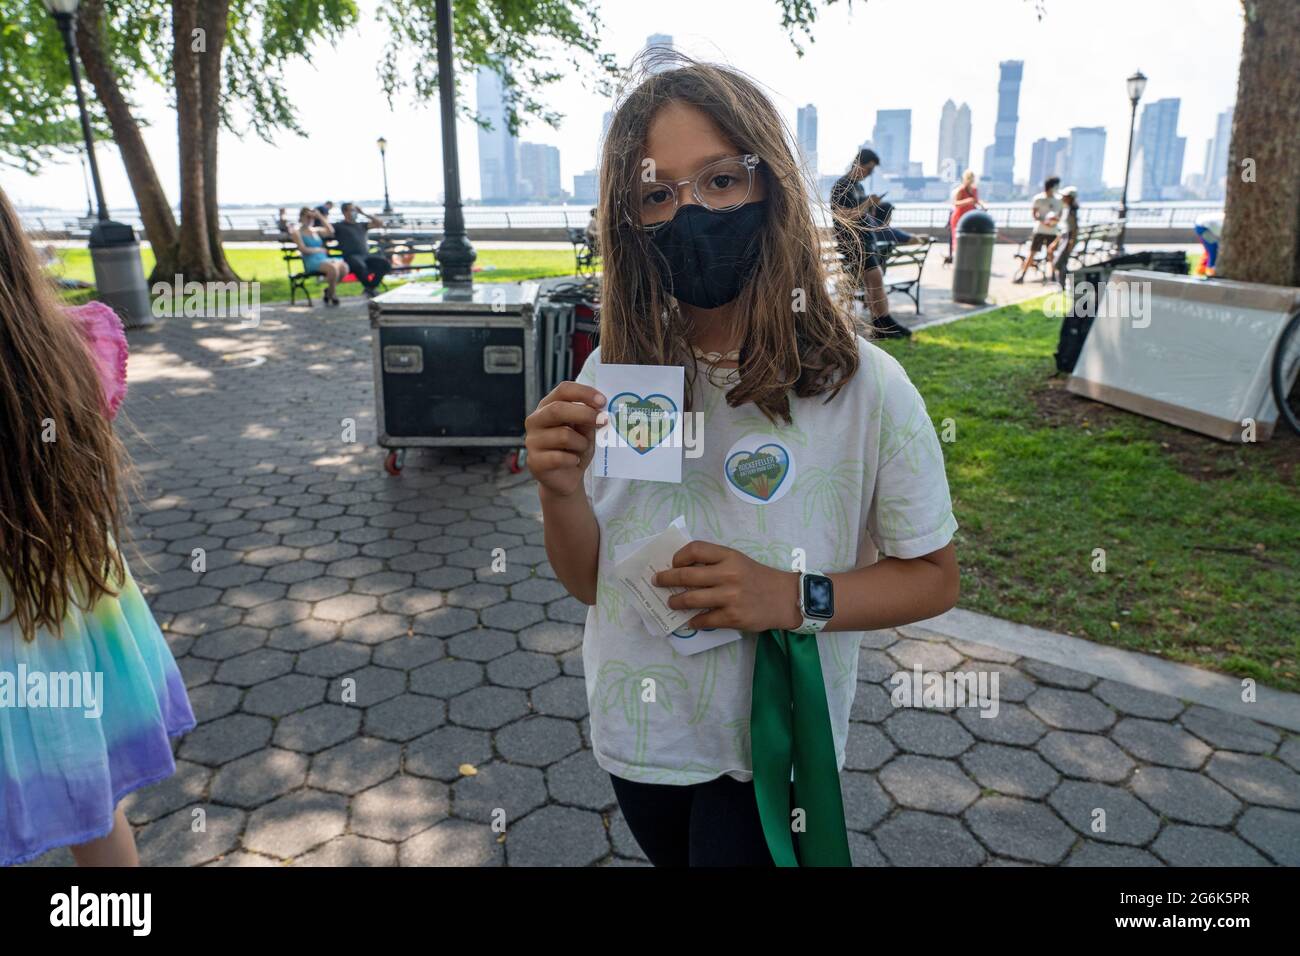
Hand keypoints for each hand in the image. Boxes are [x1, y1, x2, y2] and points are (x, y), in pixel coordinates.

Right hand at [525, 381, 605, 497]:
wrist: (566, 478)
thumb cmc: (576, 449)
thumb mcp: (586, 431)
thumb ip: (588, 419)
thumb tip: (598, 412)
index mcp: (548, 406)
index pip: (563, 390)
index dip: (583, 393)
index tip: (602, 401)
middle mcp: (536, 420)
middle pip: (557, 409)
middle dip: (584, 414)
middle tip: (603, 420)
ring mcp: (532, 441)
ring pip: (563, 435)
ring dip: (581, 443)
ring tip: (583, 448)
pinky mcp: (534, 461)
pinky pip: (559, 457)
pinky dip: (573, 459)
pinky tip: (574, 461)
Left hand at [655, 541, 801, 631]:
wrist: (785, 598)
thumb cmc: (757, 577)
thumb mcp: (737, 561)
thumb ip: (714, 562)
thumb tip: (682, 569)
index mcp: (728, 556)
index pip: (694, 549)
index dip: (678, 557)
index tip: (673, 564)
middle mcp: (728, 574)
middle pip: (685, 576)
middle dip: (666, 579)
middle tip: (658, 582)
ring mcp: (729, 597)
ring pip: (690, 599)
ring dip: (675, 602)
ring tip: (672, 603)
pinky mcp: (732, 617)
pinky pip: (703, 620)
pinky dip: (693, 621)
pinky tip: (690, 621)